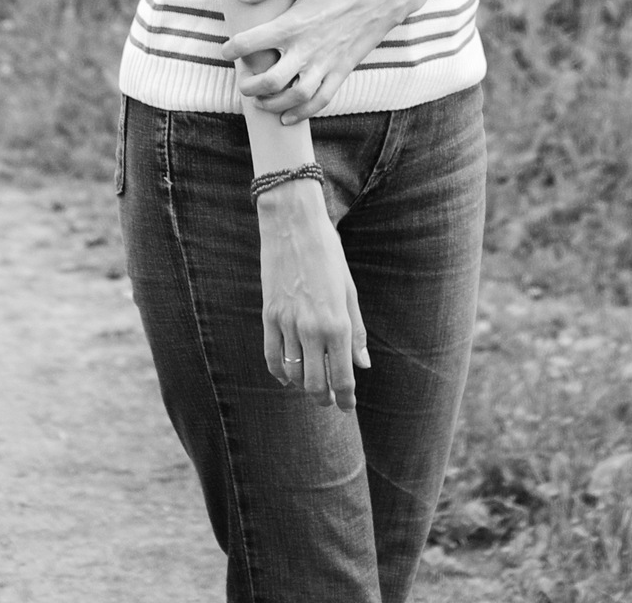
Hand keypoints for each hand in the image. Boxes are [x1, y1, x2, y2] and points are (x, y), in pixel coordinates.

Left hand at [222, 0, 431, 121]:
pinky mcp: (341, 72)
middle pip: (270, 81)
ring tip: (260, 101)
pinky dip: (301, 113)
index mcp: (293, 23)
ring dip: (272, 104)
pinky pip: (320, 101)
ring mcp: (326, 64)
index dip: (232, 49)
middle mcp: (307, 48)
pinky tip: (286, 117)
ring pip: (294, 97)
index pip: (252, 43)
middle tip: (242, 82)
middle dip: (250, 87)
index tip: (227, 50)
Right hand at [258, 179, 369, 408]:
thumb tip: (363, 364)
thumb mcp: (349, 290)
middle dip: (324, 397)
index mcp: (337, 323)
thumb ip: (356, 331)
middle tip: (330, 398)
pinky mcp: (268, 315)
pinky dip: (279, 373)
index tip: (347, 407)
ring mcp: (287, 323)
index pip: (342, 378)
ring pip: (293, 374)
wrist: (293, 224)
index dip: (345, 399)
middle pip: (315, 384)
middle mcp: (311, 329)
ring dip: (303, 386)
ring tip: (311, 385)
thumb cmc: (328, 253)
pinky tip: (287, 376)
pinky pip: (272, 356)